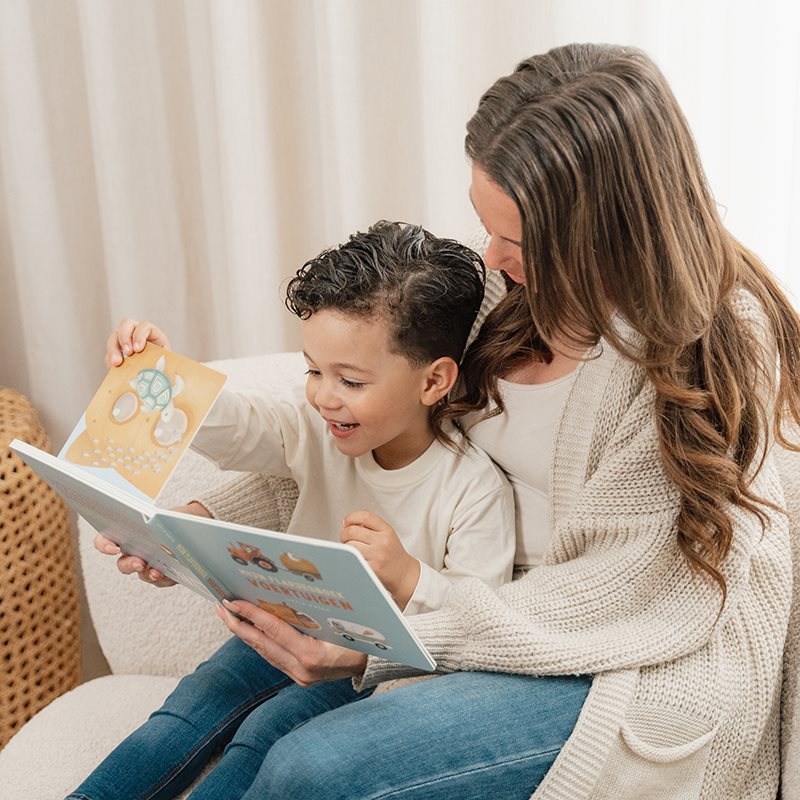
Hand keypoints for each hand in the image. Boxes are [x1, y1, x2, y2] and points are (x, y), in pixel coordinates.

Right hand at [93, 502, 211, 586]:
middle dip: (130, 564)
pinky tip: (170, 574)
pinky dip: (165, 578)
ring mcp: (146, 567)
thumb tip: (163, 526)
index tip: (113, 548)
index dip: (104, 545)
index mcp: (127, 536)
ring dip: (149, 574)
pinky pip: (161, 581)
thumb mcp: (165, 514)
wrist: (189, 528)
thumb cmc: (171, 519)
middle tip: (139, 562)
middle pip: (123, 564)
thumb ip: (161, 519)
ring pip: (142, 574)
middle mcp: (132, 554)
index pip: (105, 541)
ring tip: (157, 571)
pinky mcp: (161, 576)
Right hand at [106, 318, 171, 367]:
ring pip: (114, 336)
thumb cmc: (164, 367)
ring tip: (117, 362)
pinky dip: (109, 359)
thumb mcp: (166, 361)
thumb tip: (158, 366)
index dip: (140, 335)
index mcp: (152, 333)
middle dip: (125, 337)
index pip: (145, 325)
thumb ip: (162, 360)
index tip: (138, 349)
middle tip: (128, 353)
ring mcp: (125, 340)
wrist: (157, 376)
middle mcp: (137, 332)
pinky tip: (112, 368)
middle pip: (126, 324)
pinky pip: (109, 352)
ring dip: (113, 348)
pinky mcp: (116, 351)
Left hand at [217, 598, 366, 686]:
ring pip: (264, 652)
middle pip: (261, 644)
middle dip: (238, 624)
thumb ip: (322, 604)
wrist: (378, 663)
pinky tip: (251, 629)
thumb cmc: (365, 636)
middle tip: (220, 606)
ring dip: (245, 633)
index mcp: (312, 654)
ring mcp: (300, 676)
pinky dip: (260, 641)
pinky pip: (273, 657)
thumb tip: (302, 582)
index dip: (250, 614)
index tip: (232, 601)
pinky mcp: (300, 677)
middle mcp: (302, 669)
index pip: (273, 630)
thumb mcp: (345, 617)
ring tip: (229, 615)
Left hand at [340, 510, 419, 608]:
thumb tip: (346, 524)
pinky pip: (353, 559)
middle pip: (352, 531)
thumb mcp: (386, 534)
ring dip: (346, 547)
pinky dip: (350, 558)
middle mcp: (382, 541)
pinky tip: (355, 559)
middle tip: (346, 538)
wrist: (404, 574)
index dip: (351, 517)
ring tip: (352, 550)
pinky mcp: (372, 568)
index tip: (347, 522)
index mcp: (386, 530)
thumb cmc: (392, 553)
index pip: (365, 516)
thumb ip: (370, 526)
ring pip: (350, 545)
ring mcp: (377, 555)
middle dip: (344, 534)